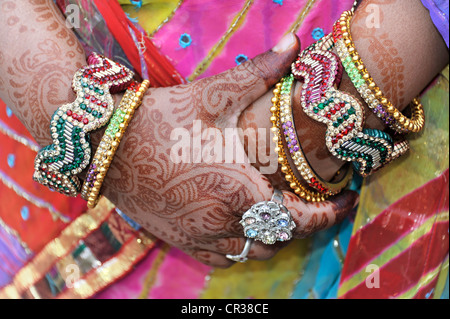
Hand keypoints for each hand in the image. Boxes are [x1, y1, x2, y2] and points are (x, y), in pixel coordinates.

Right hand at [102, 33, 358, 266]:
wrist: (106, 146)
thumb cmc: (160, 120)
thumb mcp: (211, 94)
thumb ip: (258, 72)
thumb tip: (296, 42)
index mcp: (236, 188)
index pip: (299, 219)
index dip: (330, 214)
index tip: (347, 201)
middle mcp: (222, 220)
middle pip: (279, 238)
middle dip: (303, 224)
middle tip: (312, 201)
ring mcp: (199, 235)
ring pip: (252, 252)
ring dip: (274, 236)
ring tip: (281, 214)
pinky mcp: (180, 239)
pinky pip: (223, 258)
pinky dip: (242, 246)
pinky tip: (243, 226)